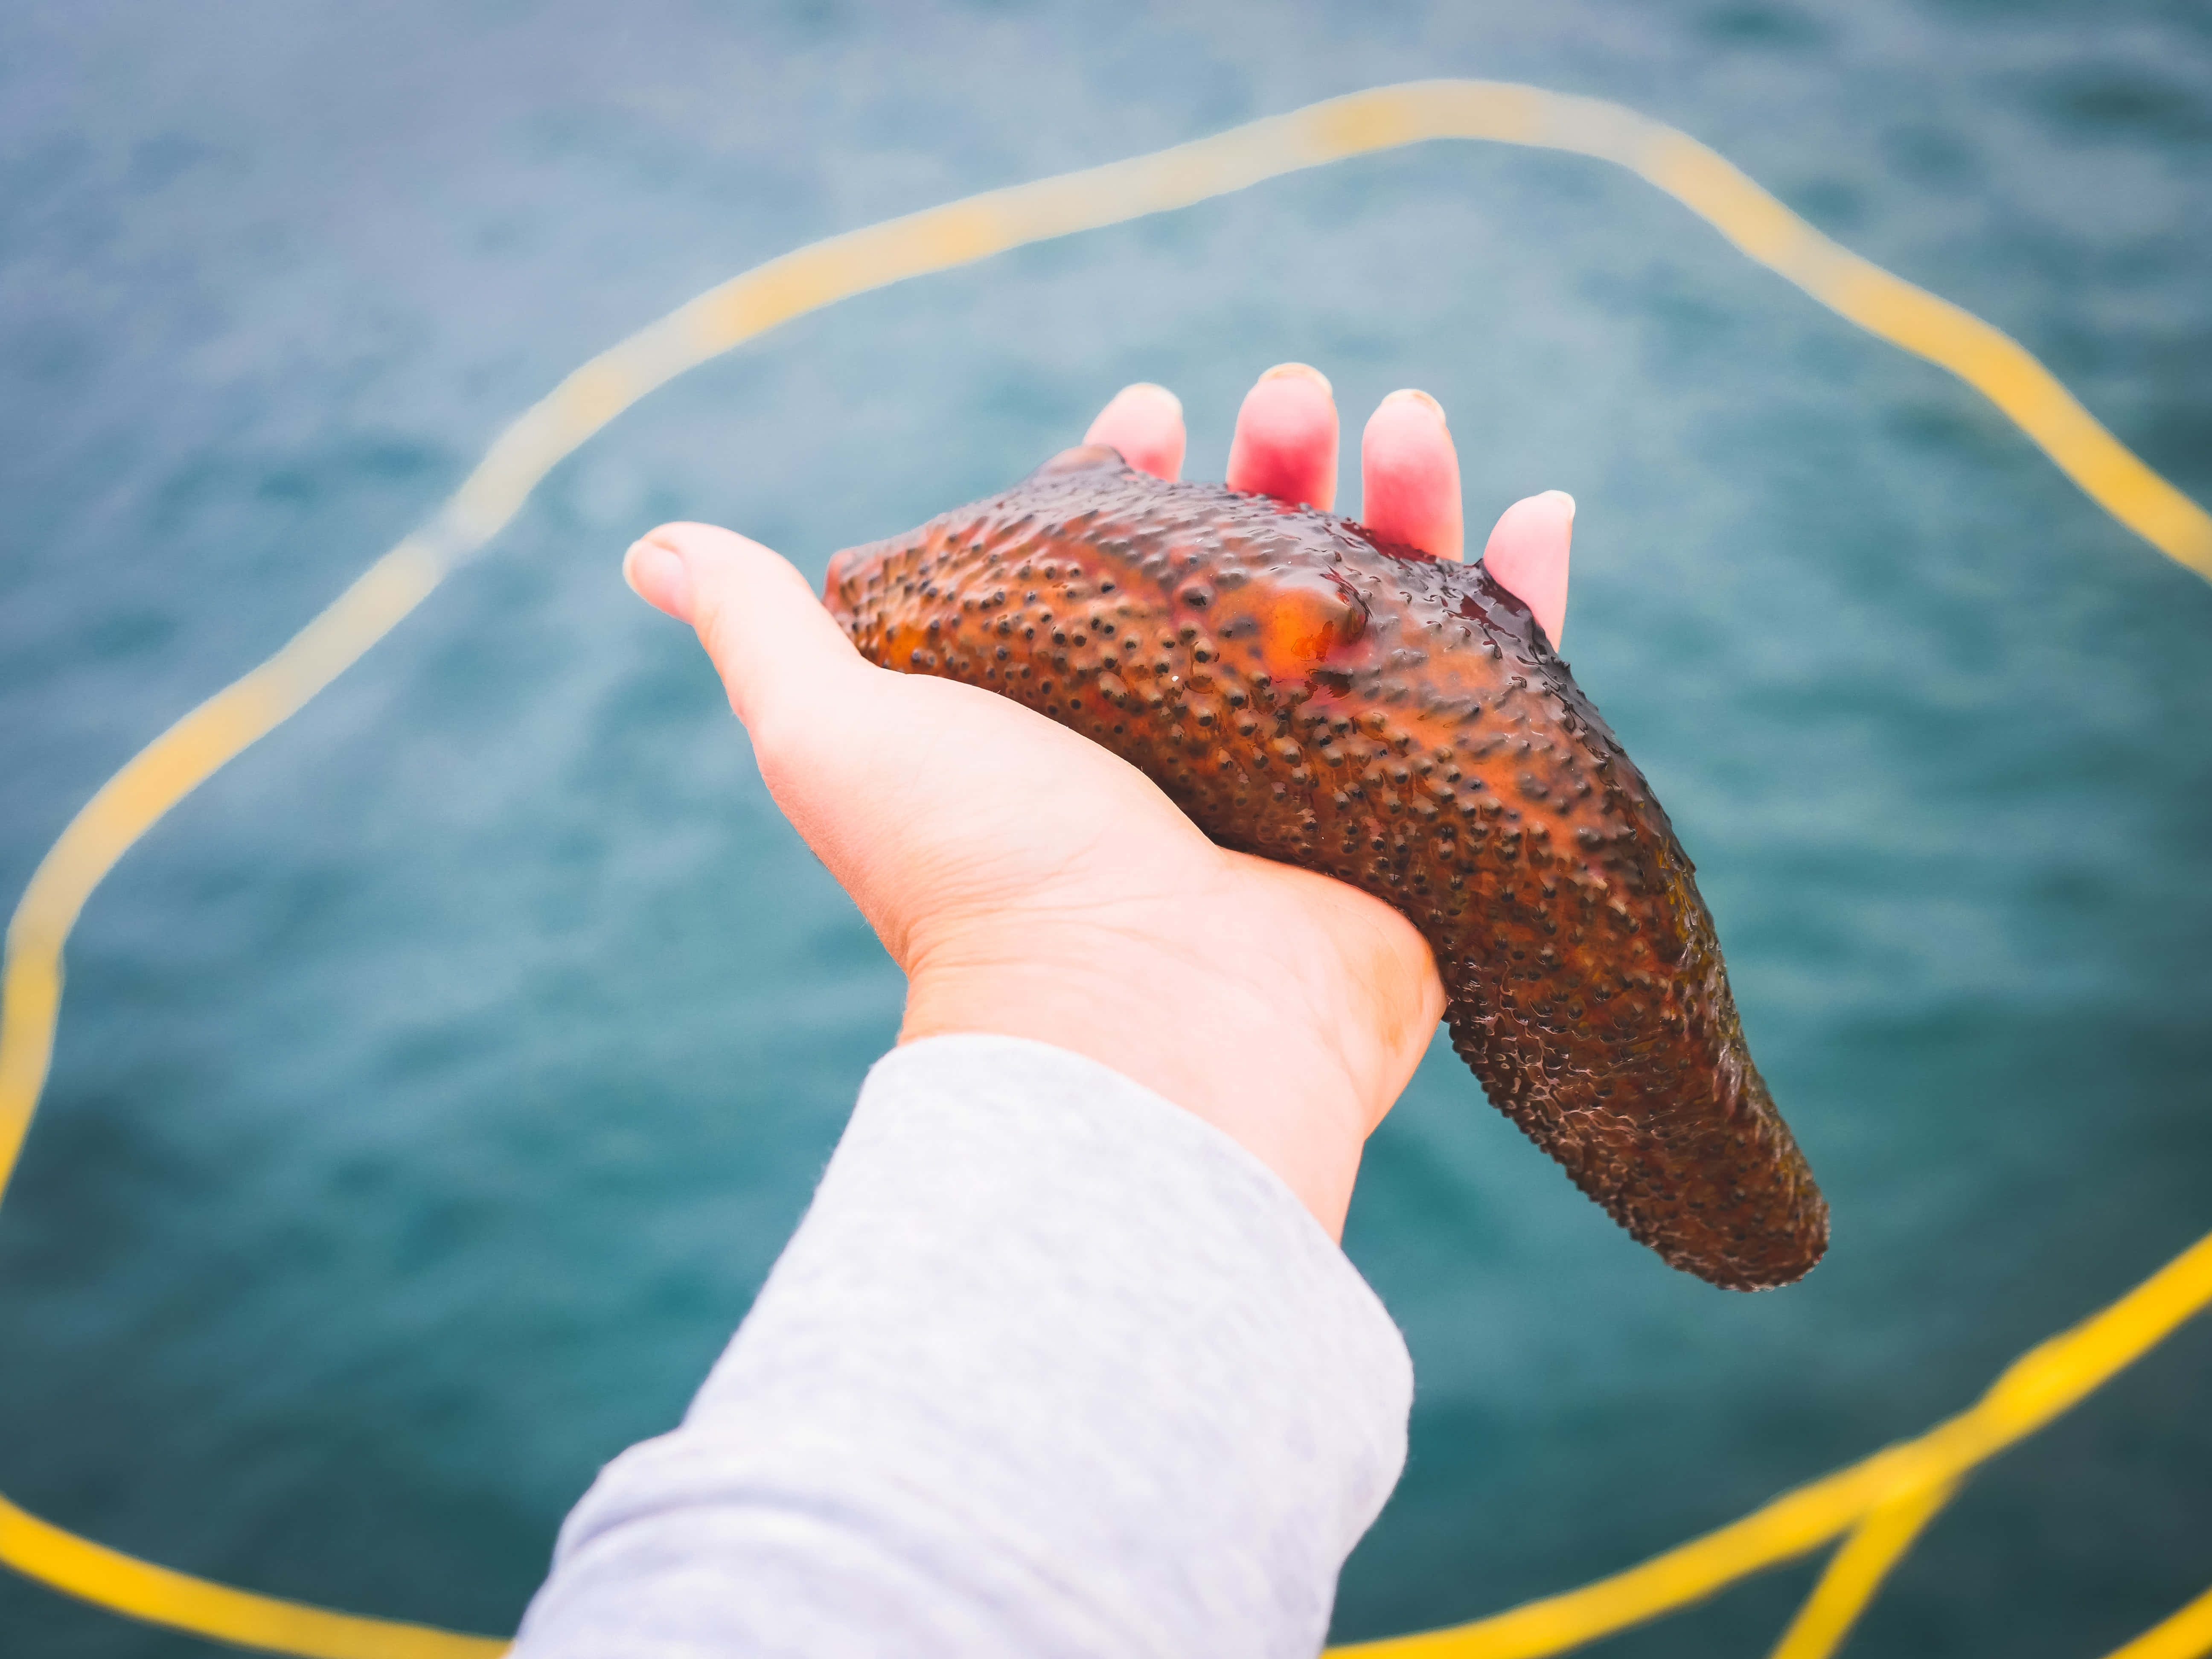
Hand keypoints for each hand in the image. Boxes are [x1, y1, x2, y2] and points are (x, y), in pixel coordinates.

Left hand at [622, 366, 1573, 1238]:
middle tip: (1287, 395)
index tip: (1147, 406)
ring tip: (1404, 412)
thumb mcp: (840, 733)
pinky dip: (1530, 596)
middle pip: (1267, 560)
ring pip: (1386, 600)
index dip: (1140, 468)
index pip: (1134, 554)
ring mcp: (1327, 772)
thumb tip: (654, 549)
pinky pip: (1502, 684)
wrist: (1134, 1027)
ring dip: (1406, 496)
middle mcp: (1209, 735)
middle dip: (1281, 461)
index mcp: (1097, 705)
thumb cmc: (981, 879)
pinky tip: (1542, 508)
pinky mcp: (1430, 810)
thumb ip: (766, 634)